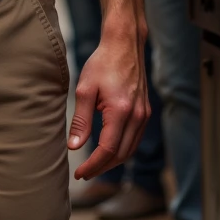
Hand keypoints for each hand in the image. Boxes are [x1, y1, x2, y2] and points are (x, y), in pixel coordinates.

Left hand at [68, 21, 149, 180]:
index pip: (108, 150)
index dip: (93, 165)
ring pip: (131, 150)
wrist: (124, 45)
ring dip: (113, 162)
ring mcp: (144, 115)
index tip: (79, 173)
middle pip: (122, 155)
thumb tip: (74, 147)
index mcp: (122, 112)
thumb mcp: (85, 90)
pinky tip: (108, 151)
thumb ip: (80, 120)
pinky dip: (122, 150)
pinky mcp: (145, 112)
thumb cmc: (102, 63)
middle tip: (84, 173)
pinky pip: (135, 139)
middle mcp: (137, 116)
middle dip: (102, 168)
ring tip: (94, 166)